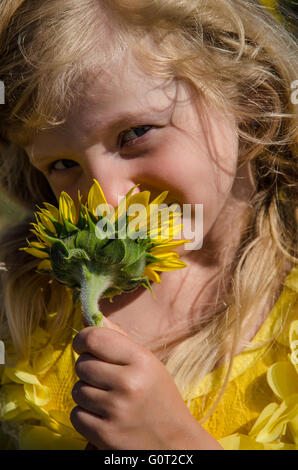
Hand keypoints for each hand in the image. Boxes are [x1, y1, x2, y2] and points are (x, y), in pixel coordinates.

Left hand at [70, 317, 221, 449]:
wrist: (175, 443)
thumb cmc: (159, 397)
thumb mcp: (148, 362)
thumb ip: (119, 339)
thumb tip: (90, 314)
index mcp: (141, 360)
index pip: (94, 338)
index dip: (82, 340)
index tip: (84, 345)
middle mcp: (128, 383)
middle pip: (82, 365)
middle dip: (88, 369)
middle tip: (105, 378)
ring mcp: (115, 410)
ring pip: (77, 390)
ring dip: (87, 394)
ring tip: (108, 399)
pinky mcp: (104, 435)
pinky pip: (76, 415)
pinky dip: (85, 416)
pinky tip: (104, 416)